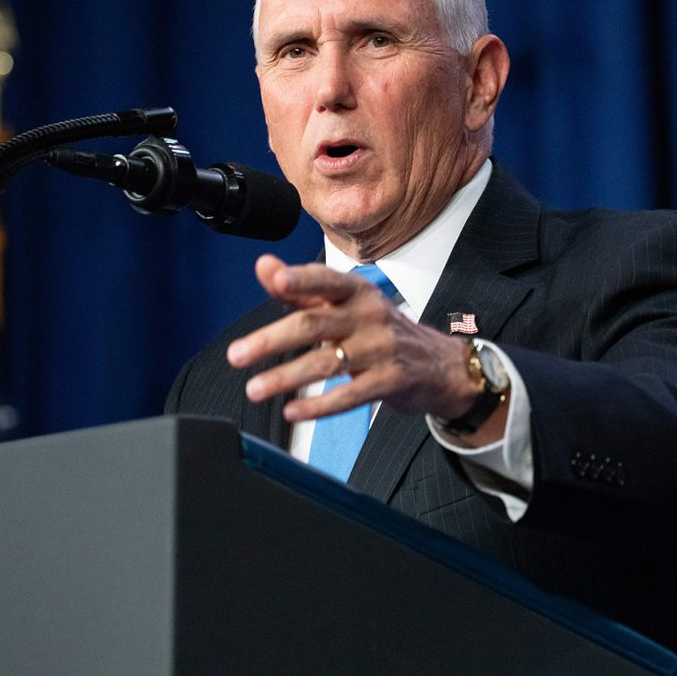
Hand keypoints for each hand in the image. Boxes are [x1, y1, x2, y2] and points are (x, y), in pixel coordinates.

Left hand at [226, 255, 500, 440]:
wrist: (440, 365)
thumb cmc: (382, 331)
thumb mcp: (348, 305)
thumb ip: (302, 289)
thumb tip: (263, 266)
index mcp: (357, 291)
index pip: (325, 280)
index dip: (301, 279)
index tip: (276, 280)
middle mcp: (370, 315)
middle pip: (315, 324)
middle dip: (272, 340)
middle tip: (236, 355)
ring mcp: (382, 348)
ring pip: (326, 363)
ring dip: (286, 377)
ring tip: (254, 389)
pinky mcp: (391, 381)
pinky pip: (349, 395)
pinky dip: (318, 406)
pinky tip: (293, 412)